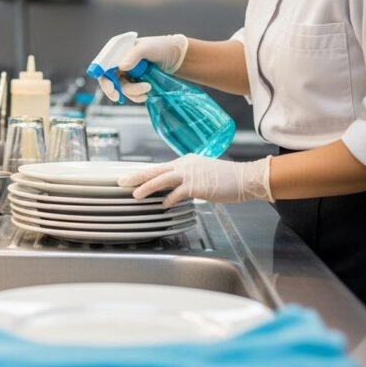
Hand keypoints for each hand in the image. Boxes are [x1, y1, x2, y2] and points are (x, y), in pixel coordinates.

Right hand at [97, 33, 187, 102]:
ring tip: (148, 87)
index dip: (102, 76)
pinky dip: (137, 96)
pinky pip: (130, 94)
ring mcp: (127, 74)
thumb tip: (121, 67)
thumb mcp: (146, 48)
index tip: (110, 87)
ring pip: (121, 88)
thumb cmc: (160, 47)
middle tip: (118, 97)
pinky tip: (146, 94)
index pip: (103, 64)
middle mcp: (119, 62)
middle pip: (108, 79)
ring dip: (133, 92)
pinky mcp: (135, 83)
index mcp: (117, 51)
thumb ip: (133, 56)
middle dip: (114, 90)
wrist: (176, 57)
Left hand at [117, 154, 273, 207]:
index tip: (132, 177)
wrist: (244, 178)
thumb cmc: (226, 178)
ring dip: (147, 187)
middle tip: (122, 181)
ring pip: (162, 180)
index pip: (160, 168)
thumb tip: (175, 189)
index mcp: (185, 161)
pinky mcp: (196, 186)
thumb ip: (188, 179)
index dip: (145, 174)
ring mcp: (190, 174)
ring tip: (135, 195)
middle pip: (155, 170)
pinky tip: (162, 205)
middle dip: (137, 176)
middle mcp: (184, 165)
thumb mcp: (202, 173)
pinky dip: (169, 199)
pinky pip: (177, 193)